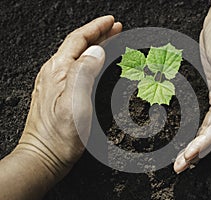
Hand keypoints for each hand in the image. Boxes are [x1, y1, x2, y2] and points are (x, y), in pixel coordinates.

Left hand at [16, 16, 121, 177]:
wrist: (44, 155)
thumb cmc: (61, 134)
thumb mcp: (75, 102)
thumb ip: (84, 72)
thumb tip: (96, 51)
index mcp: (58, 70)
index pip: (79, 39)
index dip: (97, 28)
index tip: (112, 21)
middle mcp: (54, 72)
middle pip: (78, 45)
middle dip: (99, 33)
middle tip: (116, 28)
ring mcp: (54, 82)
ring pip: (77, 55)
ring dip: (94, 45)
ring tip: (110, 40)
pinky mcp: (57, 92)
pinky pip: (75, 67)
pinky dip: (88, 59)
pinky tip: (94, 63)